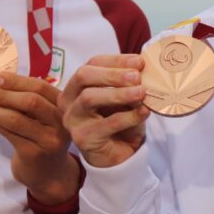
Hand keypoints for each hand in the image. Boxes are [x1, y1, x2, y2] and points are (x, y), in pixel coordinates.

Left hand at [0, 72, 78, 204]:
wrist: (50, 174)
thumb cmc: (42, 138)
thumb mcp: (43, 117)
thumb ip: (28, 101)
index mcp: (63, 106)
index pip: (41, 87)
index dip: (16, 81)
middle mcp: (60, 122)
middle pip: (31, 102)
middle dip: (3, 94)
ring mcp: (49, 139)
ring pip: (16, 119)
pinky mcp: (34, 154)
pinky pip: (9, 134)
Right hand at [59, 54, 149, 168]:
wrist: (119, 153)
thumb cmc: (120, 120)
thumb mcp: (125, 97)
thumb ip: (129, 83)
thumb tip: (141, 67)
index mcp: (78, 84)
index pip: (93, 63)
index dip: (116, 60)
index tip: (139, 62)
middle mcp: (69, 99)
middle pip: (83, 76)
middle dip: (112, 74)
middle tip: (136, 76)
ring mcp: (73, 119)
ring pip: (89, 98)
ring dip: (118, 94)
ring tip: (141, 92)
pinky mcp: (82, 137)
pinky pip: (107, 124)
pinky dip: (128, 116)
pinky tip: (143, 112)